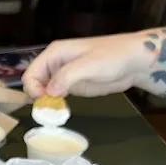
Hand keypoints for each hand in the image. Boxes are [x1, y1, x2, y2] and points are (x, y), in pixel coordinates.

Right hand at [22, 32, 149, 98]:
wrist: (134, 62)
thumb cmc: (113, 57)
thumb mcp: (90, 64)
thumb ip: (67, 76)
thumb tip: (49, 92)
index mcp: (55, 53)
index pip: (31, 72)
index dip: (33, 88)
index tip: (44, 100)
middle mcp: (55, 64)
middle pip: (34, 83)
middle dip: (38, 97)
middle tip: (49, 109)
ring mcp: (62, 76)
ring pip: (43, 91)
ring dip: (45, 102)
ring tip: (55, 111)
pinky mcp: (71, 86)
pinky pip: (55, 96)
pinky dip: (55, 104)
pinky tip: (62, 109)